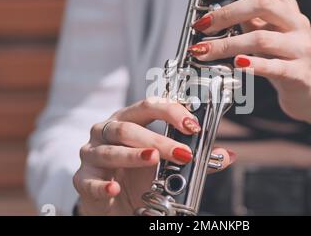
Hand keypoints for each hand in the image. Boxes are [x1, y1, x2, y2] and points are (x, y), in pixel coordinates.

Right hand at [73, 97, 235, 214]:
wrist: (116, 203)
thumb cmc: (140, 176)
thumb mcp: (168, 165)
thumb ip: (195, 159)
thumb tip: (227, 155)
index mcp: (129, 120)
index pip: (149, 106)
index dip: (171, 112)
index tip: (193, 125)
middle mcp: (108, 131)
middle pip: (129, 127)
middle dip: (157, 139)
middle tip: (182, 152)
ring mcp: (92, 153)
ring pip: (111, 150)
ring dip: (133, 155)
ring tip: (153, 160)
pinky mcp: (83, 178)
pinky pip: (90, 180)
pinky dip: (103, 184)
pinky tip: (115, 188)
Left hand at [190, 0, 310, 138]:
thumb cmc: (288, 58)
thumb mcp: (268, 30)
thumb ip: (247, 16)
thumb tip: (216, 1)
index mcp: (285, 5)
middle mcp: (294, 22)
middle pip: (261, 4)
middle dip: (226, 14)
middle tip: (203, 27)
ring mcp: (300, 47)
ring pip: (262, 39)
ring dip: (228, 45)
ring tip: (206, 52)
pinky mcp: (299, 73)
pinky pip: (274, 67)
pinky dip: (253, 65)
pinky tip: (237, 65)